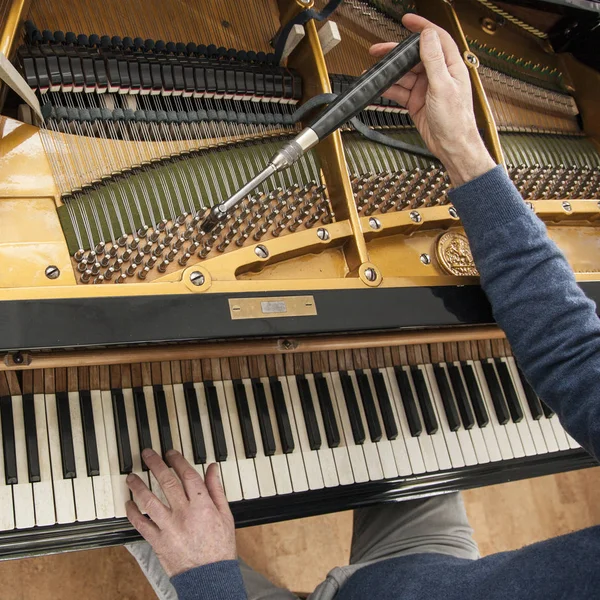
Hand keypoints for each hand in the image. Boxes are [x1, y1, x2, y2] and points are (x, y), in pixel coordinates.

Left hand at [126, 449, 235, 576]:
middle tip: (146, 454)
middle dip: (155, 465)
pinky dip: (133, 513)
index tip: (170, 453)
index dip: (177, 461)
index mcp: (202, 505)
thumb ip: (216, 489)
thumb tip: (212, 468)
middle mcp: (184, 513)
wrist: (209, 577)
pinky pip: (141, 524)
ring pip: (149, 501)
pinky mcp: (157, 542)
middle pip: (166, 483)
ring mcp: (169, 528)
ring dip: (138, 486)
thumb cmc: (219, 547)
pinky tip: (129, 503)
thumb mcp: (225, 514)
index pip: (187, 475)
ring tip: (131, 477)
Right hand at [370, 14, 495, 185]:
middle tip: (379, 50)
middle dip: (396, 54)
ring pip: (404, 75)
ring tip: (375, 72)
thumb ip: (434, 60)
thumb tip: (428, 36)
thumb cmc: (456, 121)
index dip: (422, 27)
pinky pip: (400, 91)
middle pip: (414, 57)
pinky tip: (380, 87)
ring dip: (390, 74)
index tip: (408, 20)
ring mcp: (426, 89)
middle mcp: (438, 75)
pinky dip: (390, 89)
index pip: (436, 38)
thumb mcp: (443, 87)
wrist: (452, 147)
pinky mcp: (417, 102)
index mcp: (450, 67)